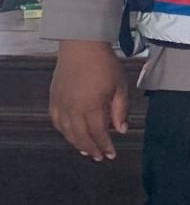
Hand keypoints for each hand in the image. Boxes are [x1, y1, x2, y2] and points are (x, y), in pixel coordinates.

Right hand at [50, 40, 128, 160]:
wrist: (81, 47)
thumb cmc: (105, 65)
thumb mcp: (120, 86)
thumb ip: (120, 110)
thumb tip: (121, 130)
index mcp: (91, 106)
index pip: (98, 133)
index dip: (105, 146)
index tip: (111, 155)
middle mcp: (73, 108)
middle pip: (81, 136)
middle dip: (91, 149)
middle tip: (99, 157)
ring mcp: (61, 104)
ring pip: (67, 132)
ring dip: (77, 143)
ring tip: (86, 150)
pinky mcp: (53, 99)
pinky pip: (56, 121)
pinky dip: (64, 131)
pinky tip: (71, 135)